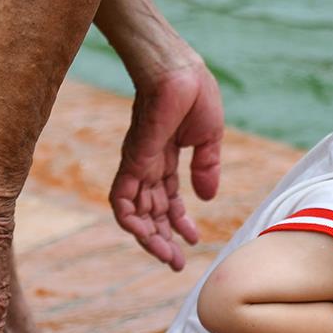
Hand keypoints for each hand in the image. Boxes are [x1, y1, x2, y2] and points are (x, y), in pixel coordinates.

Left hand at [110, 57, 223, 270]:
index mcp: (167, 159)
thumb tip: (207, 199)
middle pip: (151, 212)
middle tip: (176, 263)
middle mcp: (148, 166)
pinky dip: (130, 221)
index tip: (194, 241)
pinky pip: (123, 199)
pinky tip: (145, 236)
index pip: (168, 199)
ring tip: (167, 257)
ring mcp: (138, 164)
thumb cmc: (194, 93)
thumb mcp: (209, 137)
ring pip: (135, 212)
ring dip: (148, 238)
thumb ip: (206, 168)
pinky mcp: (132, 161)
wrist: (178, 70)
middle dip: (163, 239)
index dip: (179, 223)